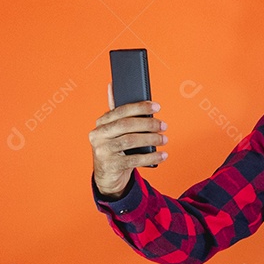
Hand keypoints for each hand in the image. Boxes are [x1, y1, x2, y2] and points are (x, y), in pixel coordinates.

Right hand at [88, 82, 167, 199]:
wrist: (108, 177)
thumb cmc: (115, 149)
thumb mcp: (114, 131)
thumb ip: (116, 112)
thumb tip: (112, 85)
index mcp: (100, 123)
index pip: (121, 111)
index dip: (140, 107)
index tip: (157, 107)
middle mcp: (98, 136)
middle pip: (126, 125)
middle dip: (148, 124)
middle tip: (164, 126)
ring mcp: (103, 151)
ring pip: (130, 141)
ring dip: (151, 139)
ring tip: (164, 139)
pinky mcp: (111, 165)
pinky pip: (134, 159)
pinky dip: (151, 156)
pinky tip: (162, 155)